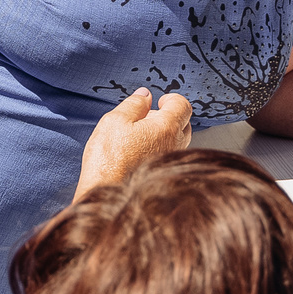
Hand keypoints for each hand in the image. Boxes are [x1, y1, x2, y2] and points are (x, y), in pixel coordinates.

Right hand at [75, 88, 192, 198]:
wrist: (108, 198)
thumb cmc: (110, 161)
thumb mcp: (114, 122)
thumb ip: (133, 104)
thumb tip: (145, 95)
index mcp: (167, 128)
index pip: (183, 105)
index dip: (172, 99)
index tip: (160, 101)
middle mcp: (176, 146)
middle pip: (184, 125)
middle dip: (168, 117)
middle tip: (147, 118)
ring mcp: (172, 163)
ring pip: (176, 143)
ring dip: (163, 135)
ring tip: (139, 137)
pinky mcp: (165, 176)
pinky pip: (168, 157)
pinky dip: (159, 151)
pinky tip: (138, 155)